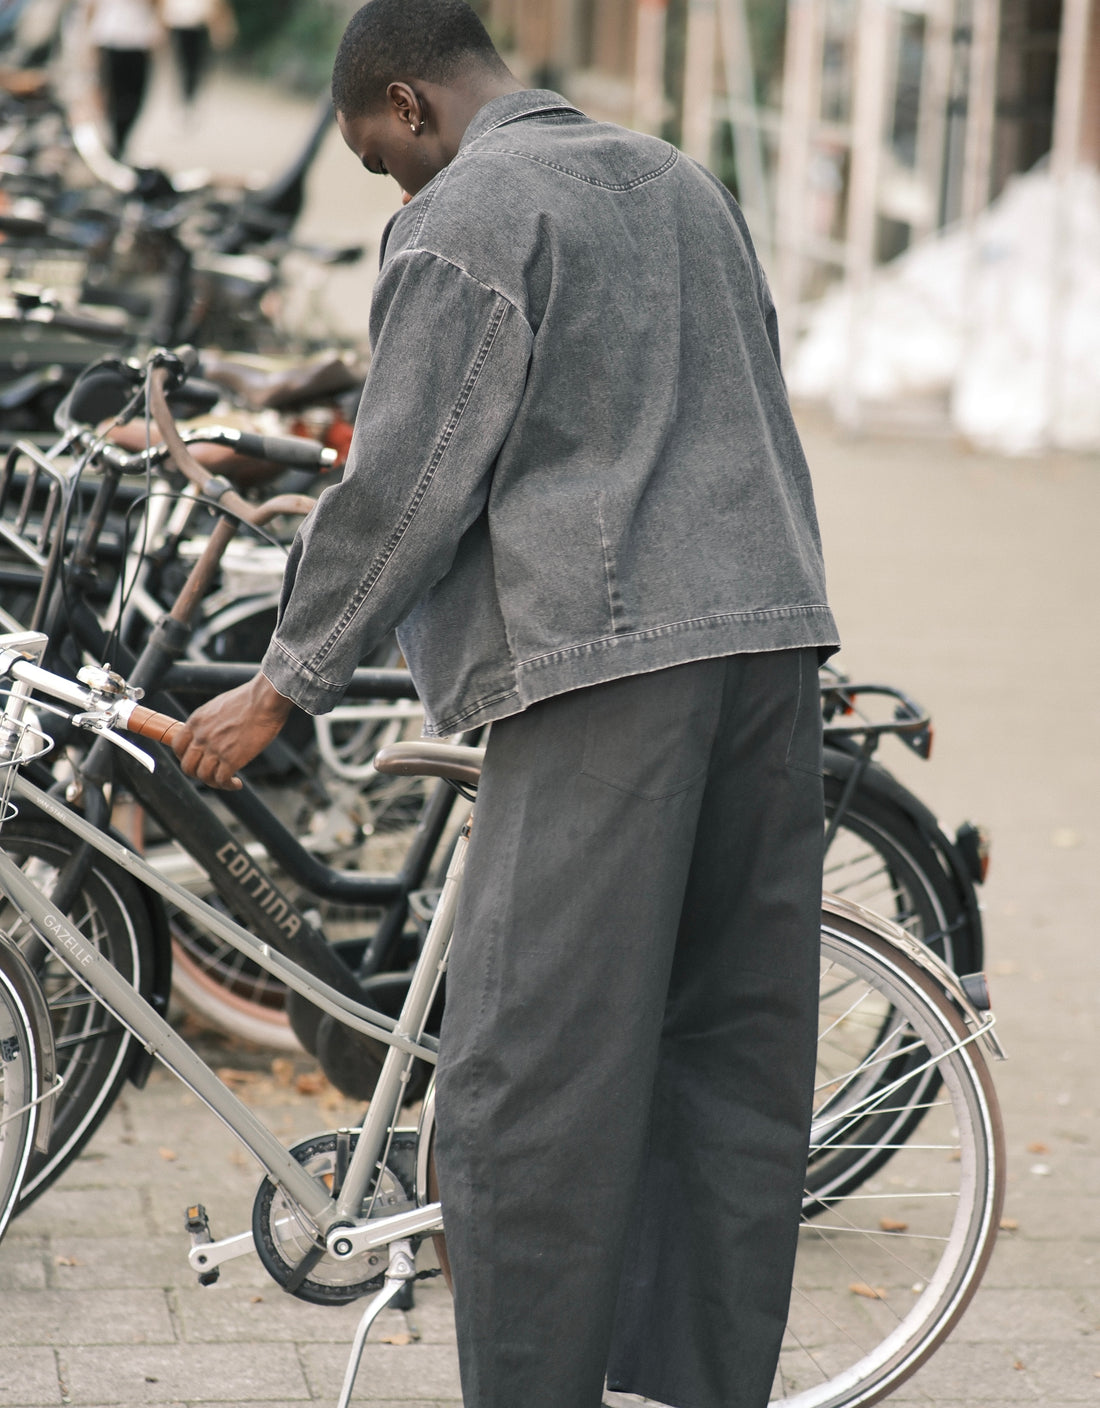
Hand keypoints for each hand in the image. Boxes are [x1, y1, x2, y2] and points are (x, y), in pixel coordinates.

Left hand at [172, 672, 292, 789]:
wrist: (265, 700)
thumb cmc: (249, 700)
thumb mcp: (219, 706)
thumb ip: (210, 722)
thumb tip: (214, 732)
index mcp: (196, 721)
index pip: (177, 746)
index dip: (184, 757)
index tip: (197, 760)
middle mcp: (201, 736)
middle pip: (187, 766)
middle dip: (198, 773)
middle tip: (212, 773)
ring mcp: (215, 748)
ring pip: (203, 776)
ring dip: (214, 782)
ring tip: (228, 781)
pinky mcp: (231, 759)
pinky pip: (221, 780)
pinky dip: (228, 785)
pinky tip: (237, 784)